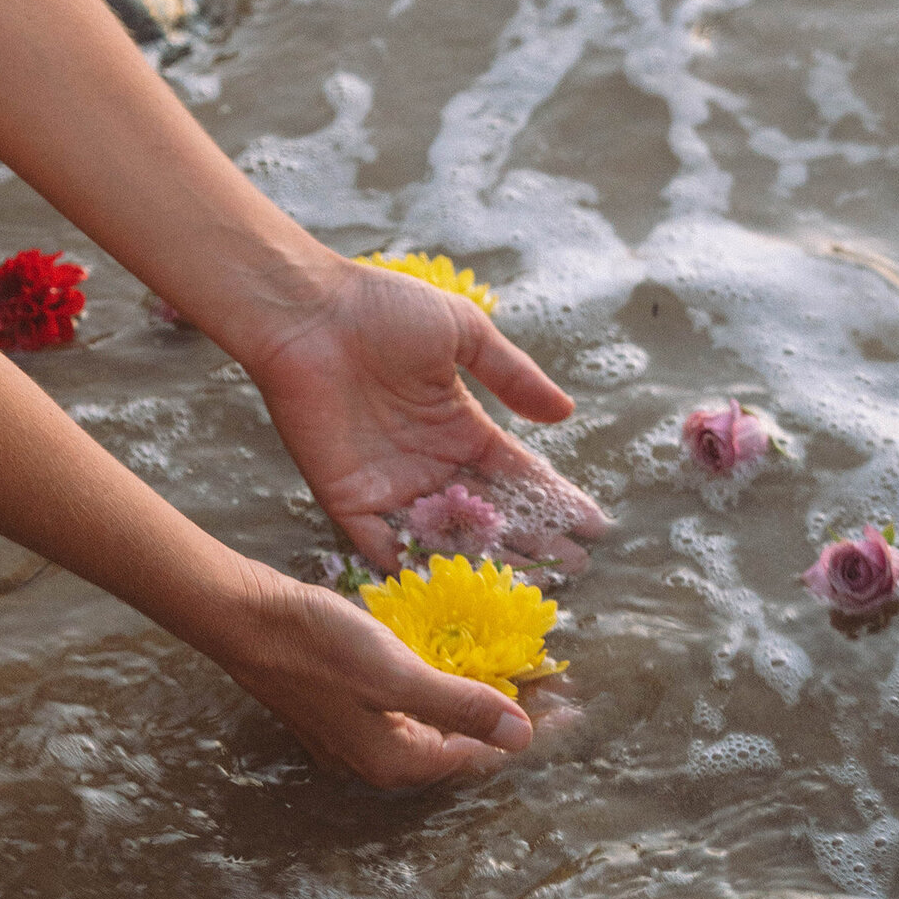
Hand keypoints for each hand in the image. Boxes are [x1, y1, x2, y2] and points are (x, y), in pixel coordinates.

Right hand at [220, 559, 533, 788]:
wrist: (244, 617)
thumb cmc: (317, 645)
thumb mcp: (395, 674)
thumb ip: (459, 704)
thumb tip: (521, 738)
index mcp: (398, 760)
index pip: (482, 755)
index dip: (530, 728)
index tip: (572, 705)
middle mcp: (380, 759)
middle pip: (462, 744)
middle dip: (510, 717)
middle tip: (553, 685)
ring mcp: (360, 736)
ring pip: (438, 724)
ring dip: (479, 700)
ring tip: (519, 673)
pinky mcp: (348, 708)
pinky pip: (413, 708)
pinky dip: (445, 689)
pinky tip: (458, 666)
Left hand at [244, 255, 608, 568]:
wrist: (306, 311)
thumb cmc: (381, 309)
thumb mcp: (463, 333)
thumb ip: (512, 376)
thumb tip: (565, 412)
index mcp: (459, 426)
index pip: (517, 474)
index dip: (554, 500)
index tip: (592, 526)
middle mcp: (430, 463)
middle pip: (490, 514)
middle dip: (532, 541)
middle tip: (572, 570)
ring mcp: (390, 485)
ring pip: (445, 536)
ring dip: (484, 562)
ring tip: (527, 585)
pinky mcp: (347, 499)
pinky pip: (381, 544)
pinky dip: (410, 567)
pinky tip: (449, 590)